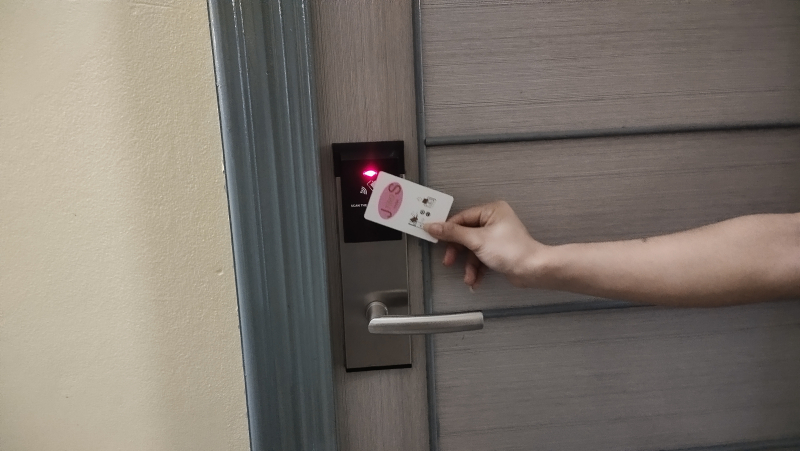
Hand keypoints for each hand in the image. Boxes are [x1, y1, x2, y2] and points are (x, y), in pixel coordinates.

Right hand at [423, 201, 545, 288]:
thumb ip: (452, 233)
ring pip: (472, 250)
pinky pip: (480, 257)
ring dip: (469, 265)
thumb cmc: (512, 251)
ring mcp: (495, 236)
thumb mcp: (476, 240)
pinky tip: (476, 279)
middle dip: (459, 253)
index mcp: (491, 211)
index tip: (434, 237)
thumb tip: (433, 226)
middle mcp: (493, 221)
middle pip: (465, 235)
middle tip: (449, 261)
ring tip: (469, 277)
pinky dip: (477, 269)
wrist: (532, 270)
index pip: (461, 218)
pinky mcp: (497, 250)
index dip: (447, 230)